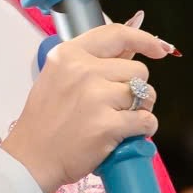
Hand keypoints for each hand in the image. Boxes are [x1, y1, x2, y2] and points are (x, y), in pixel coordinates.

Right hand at [3, 18, 171, 192]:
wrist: (32, 159)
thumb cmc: (45, 122)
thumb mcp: (59, 78)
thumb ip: (93, 61)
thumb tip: (134, 46)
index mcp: (69, 54)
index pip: (116, 34)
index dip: (144, 39)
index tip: (160, 48)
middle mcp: (83, 70)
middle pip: (137, 69)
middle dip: (137, 88)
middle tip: (119, 106)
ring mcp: (96, 97)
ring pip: (145, 94)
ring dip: (142, 109)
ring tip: (122, 120)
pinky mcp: (108, 124)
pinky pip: (146, 120)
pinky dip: (144, 129)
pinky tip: (129, 134)